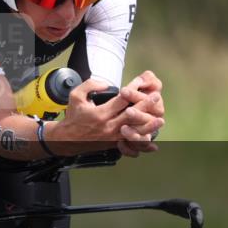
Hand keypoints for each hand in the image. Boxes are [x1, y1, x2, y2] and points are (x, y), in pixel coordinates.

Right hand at [48, 77, 163, 153]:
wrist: (67, 139)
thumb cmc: (73, 116)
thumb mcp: (75, 96)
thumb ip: (90, 85)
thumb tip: (107, 84)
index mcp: (100, 113)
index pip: (120, 100)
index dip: (132, 91)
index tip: (141, 84)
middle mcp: (108, 126)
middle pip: (131, 115)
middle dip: (145, 106)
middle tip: (156, 98)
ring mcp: (112, 136)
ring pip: (134, 131)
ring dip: (148, 125)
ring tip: (160, 119)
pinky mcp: (113, 143)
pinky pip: (130, 142)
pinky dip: (141, 141)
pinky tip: (151, 141)